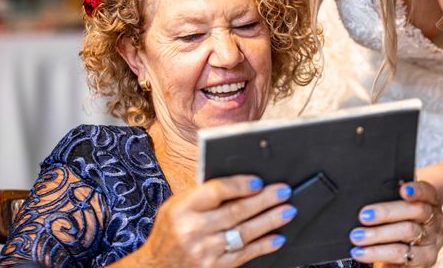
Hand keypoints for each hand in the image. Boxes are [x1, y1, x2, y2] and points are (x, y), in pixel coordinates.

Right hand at [129, 175, 295, 266]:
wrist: (155, 267)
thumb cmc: (172, 229)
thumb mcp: (178, 206)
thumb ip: (204, 195)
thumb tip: (243, 183)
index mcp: (183, 207)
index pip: (216, 191)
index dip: (240, 185)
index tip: (259, 182)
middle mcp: (192, 229)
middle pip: (236, 211)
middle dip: (265, 200)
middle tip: (284, 191)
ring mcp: (203, 251)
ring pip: (244, 232)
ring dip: (270, 221)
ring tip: (287, 211)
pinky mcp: (213, 267)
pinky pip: (244, 255)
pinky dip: (263, 246)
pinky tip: (277, 237)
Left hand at [349, 181, 442, 266]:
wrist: (412, 248)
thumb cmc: (401, 220)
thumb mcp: (400, 208)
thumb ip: (390, 201)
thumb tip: (370, 203)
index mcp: (431, 202)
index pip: (427, 192)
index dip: (416, 190)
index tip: (403, 190)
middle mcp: (436, 221)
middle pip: (416, 212)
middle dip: (387, 213)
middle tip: (364, 216)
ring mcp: (432, 242)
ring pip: (408, 235)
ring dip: (379, 236)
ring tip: (358, 237)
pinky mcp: (426, 260)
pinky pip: (403, 257)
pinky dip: (380, 254)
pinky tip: (364, 253)